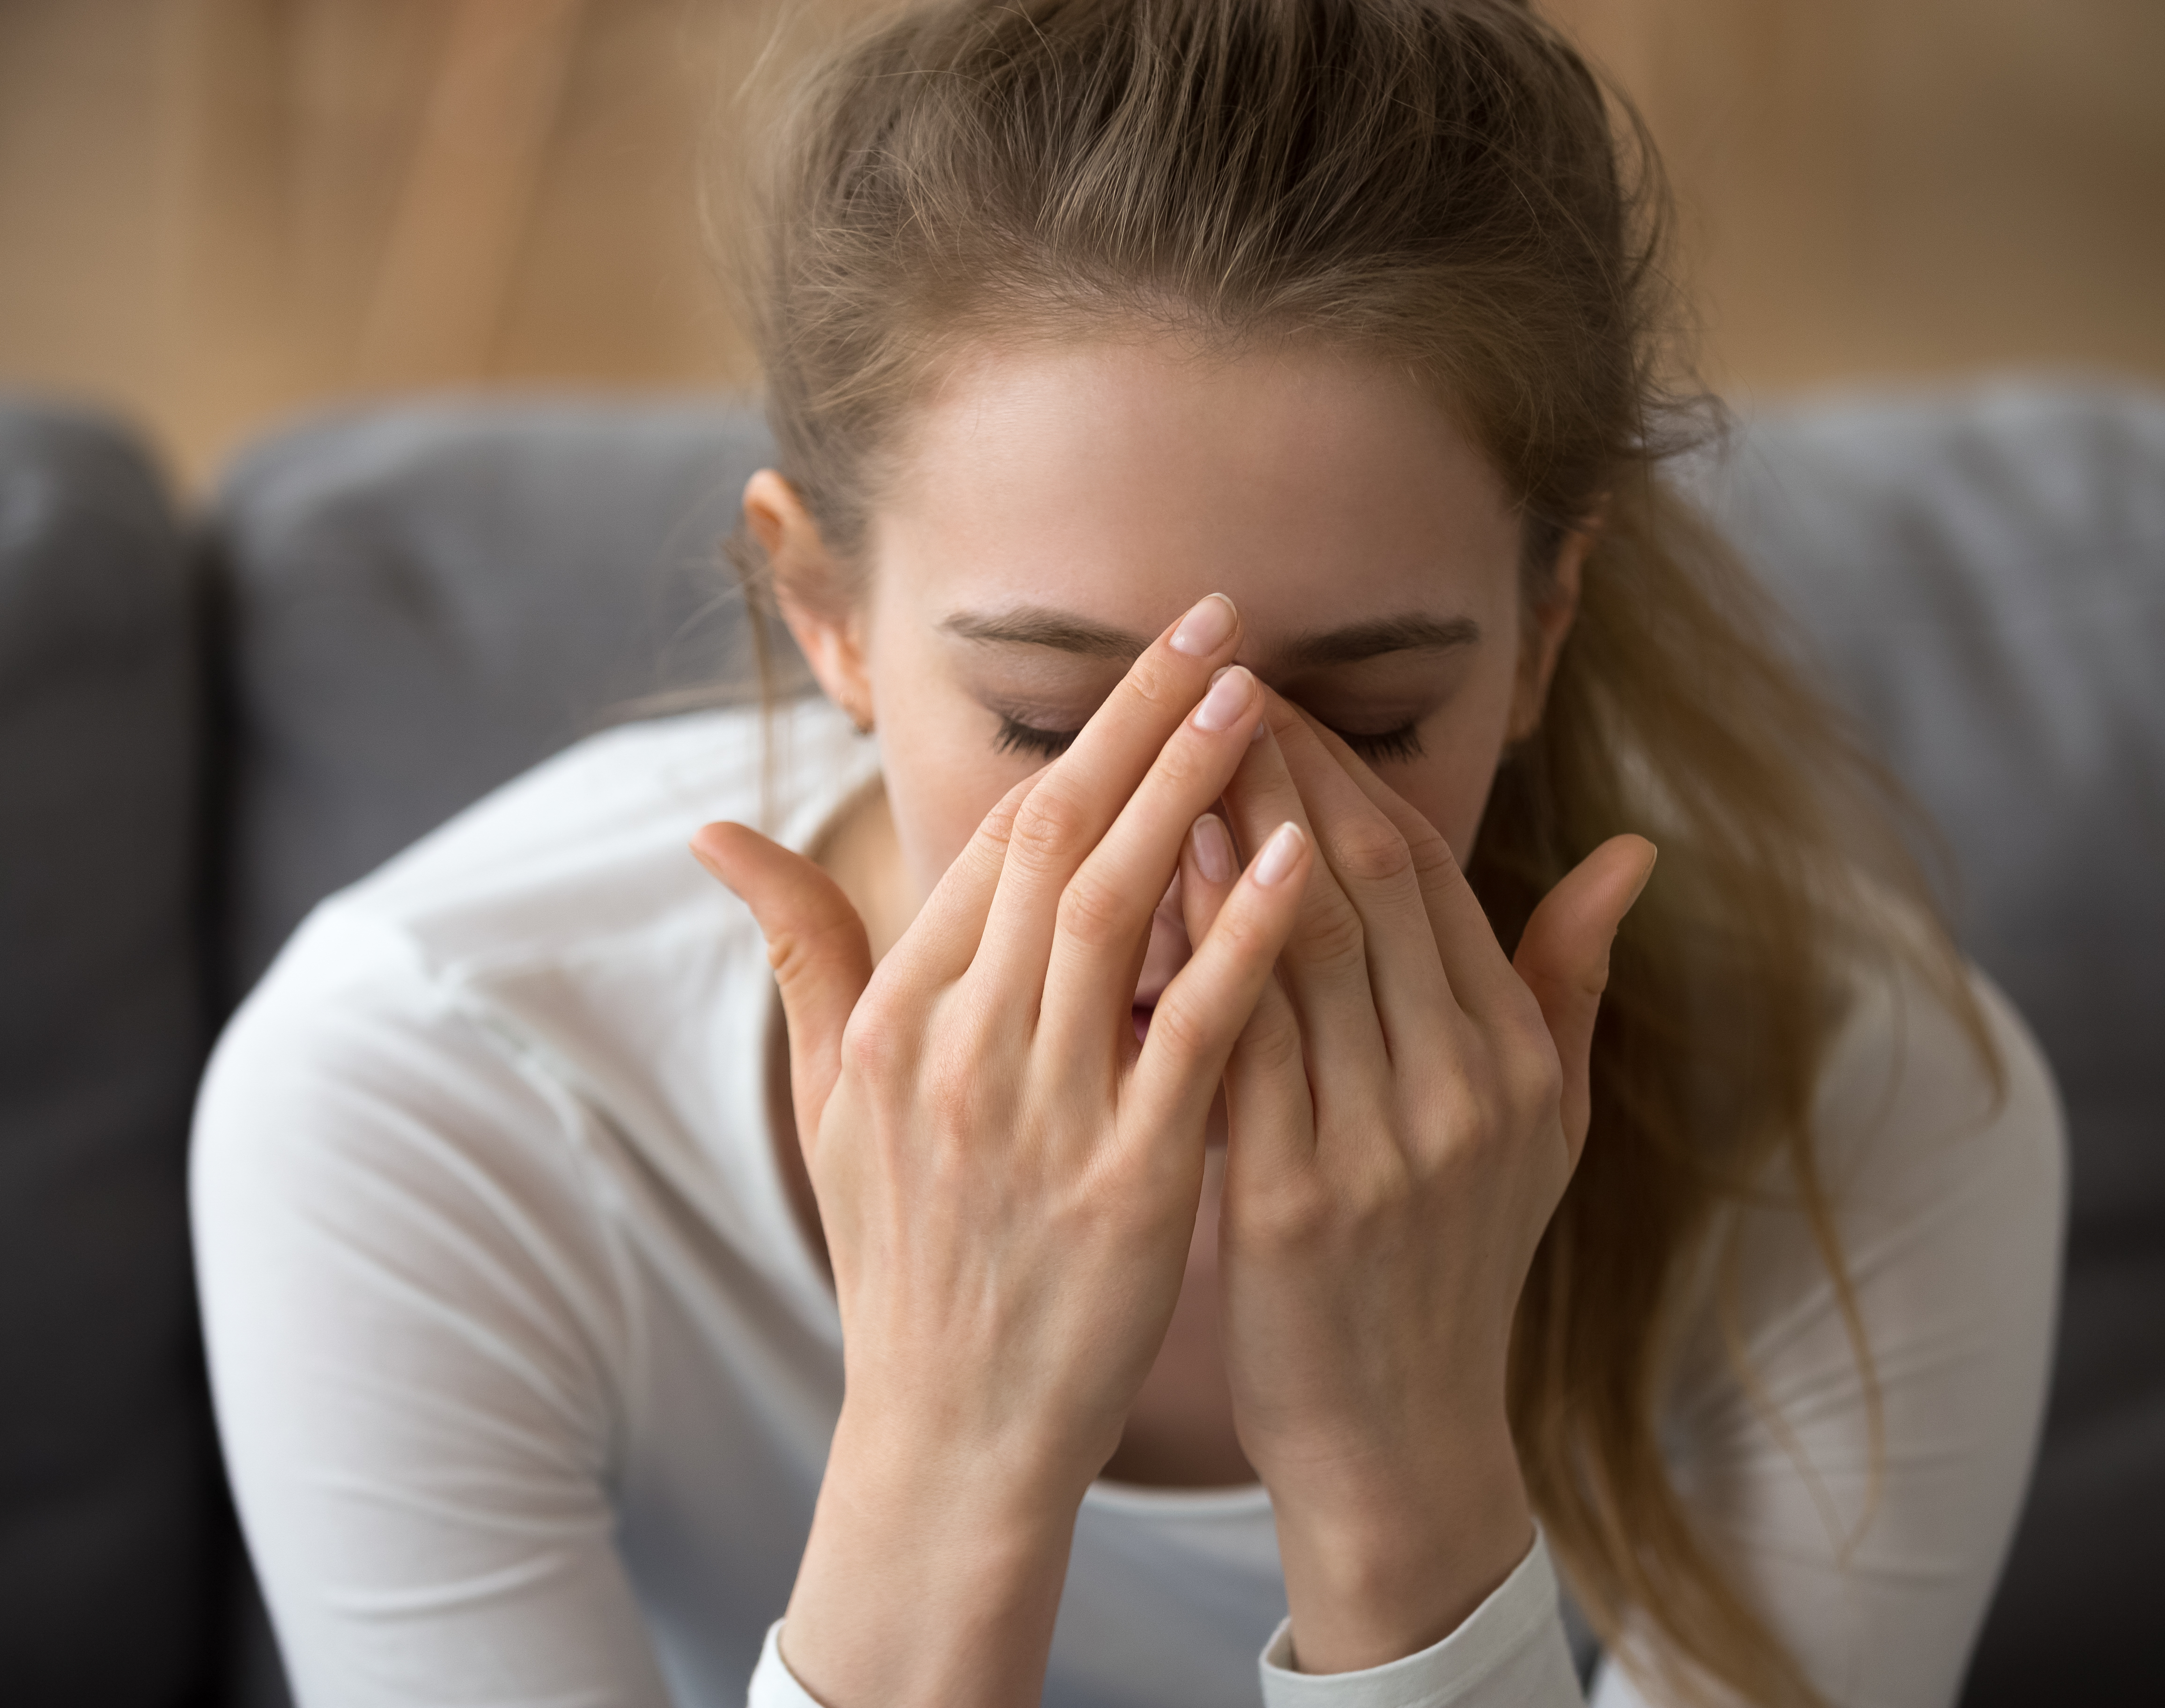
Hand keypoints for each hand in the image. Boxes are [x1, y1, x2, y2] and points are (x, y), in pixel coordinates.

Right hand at [693, 594, 1311, 1707]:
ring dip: (1193, 794)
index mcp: (898, 1021)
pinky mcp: (1124, 1181)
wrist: (948, 1433)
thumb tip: (714, 831)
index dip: (1079, 741)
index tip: (1152, 661)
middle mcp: (959, 1049)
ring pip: (1118, 913)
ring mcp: (1040, 1113)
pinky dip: (1245, 942)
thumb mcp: (828, 1108)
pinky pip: (1191, 1034)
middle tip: (1221, 623)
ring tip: (1262, 699)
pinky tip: (1301, 862)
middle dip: (1141, 721)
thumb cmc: (906, 1260)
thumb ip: (801, 957)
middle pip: (1056, 843)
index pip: (994, 842)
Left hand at [1179, 696, 1654, 1673]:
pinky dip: (1198, 954)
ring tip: (1168, 747)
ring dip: (1232, 835)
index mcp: (1516, 1061)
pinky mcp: (1291, 1203)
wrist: (1400, 1439)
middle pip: (1365, 886)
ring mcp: (1381, 1147)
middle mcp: (1461, 1091)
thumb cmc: (1454, 1264)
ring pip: (1300, 945)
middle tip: (1208, 685)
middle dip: (1283, 771)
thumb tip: (1630, 852)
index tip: (1276, 703)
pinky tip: (1148, 885)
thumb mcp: (1547, 1131)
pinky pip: (1238, 1045)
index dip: (1349, 777)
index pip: (1431, 876)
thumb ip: (1569, 983)